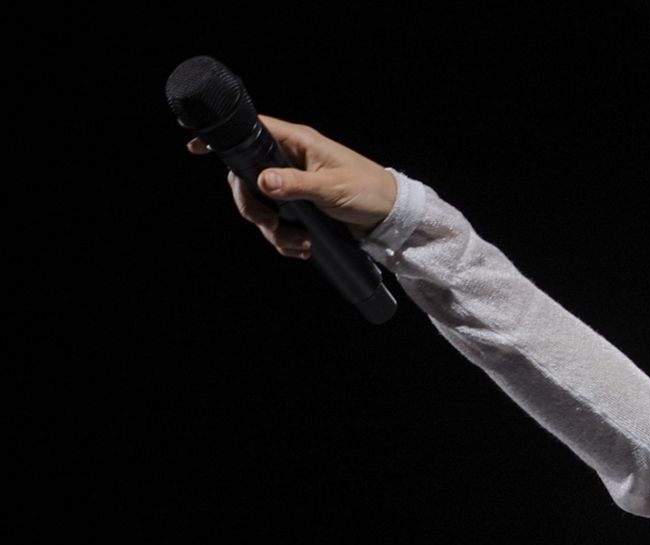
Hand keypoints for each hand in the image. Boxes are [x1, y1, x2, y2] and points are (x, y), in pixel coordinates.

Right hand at [186, 114, 397, 257]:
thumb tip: (262, 181)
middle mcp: (291, 161)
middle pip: (246, 178)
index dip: (224, 141)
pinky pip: (278, 223)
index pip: (252, 131)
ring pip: (261, 206)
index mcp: (298, 144)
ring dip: (274, 231)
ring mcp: (293, 185)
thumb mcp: (333, 188)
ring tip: (300, 243)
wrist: (393, 217)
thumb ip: (297, 185)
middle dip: (252, 207)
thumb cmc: (370, 191)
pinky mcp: (300, 207)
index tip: (195, 148)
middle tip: (270, 223)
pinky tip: (304, 248)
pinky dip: (285, 239)